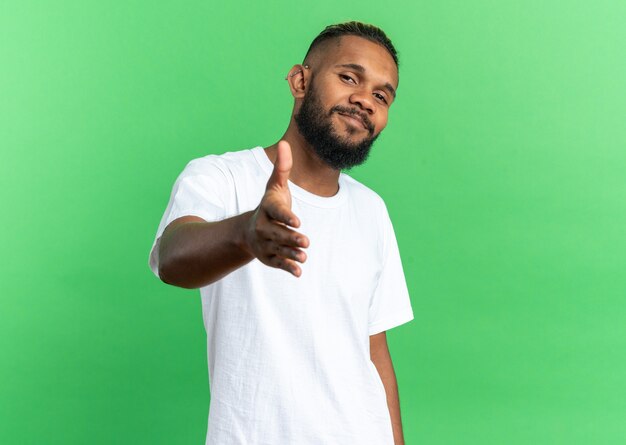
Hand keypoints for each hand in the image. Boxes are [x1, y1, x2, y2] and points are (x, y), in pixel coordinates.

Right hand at [243, 140, 309, 276]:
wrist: (251, 229)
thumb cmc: (271, 204)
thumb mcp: (275, 186)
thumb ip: (282, 168)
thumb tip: (285, 143)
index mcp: (267, 209)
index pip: (277, 212)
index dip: (286, 217)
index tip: (297, 222)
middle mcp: (264, 227)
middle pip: (278, 233)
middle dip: (291, 238)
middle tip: (306, 241)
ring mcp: (265, 243)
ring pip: (279, 249)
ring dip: (291, 253)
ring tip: (304, 256)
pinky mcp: (269, 257)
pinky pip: (278, 263)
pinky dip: (288, 267)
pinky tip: (298, 271)